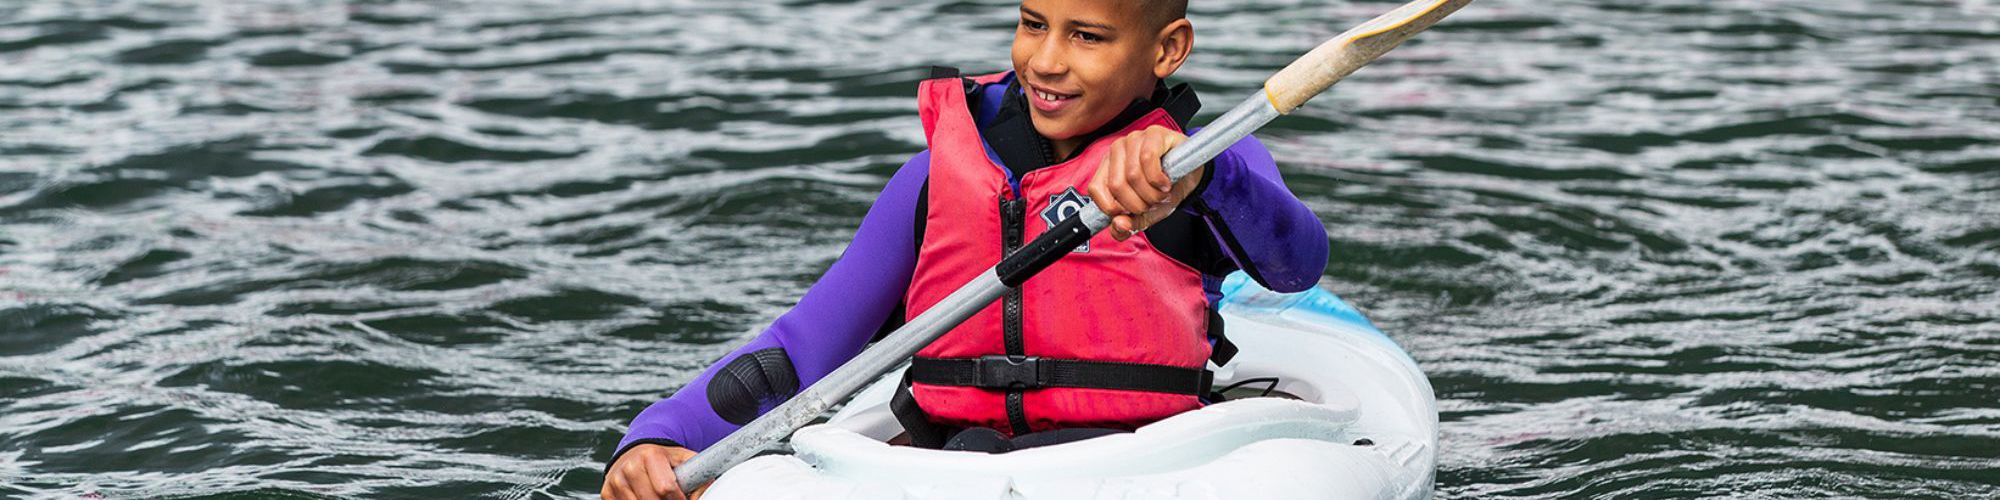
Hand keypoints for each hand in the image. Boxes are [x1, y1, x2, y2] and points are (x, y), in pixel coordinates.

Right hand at [602, 444, 705, 499]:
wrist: (636, 451)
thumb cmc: (664, 459)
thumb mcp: (683, 459)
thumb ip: (699, 473)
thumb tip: (707, 494)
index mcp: (650, 455)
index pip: (666, 488)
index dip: (679, 499)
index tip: (684, 499)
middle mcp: (629, 466)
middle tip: (673, 499)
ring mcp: (616, 480)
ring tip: (660, 497)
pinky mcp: (606, 492)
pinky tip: (645, 497)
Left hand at [1087, 126, 1203, 240]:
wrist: (1192, 173)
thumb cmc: (1165, 189)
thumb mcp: (1147, 213)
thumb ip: (1130, 224)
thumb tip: (1119, 225)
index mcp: (1108, 166)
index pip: (1096, 189)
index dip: (1115, 208)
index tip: (1132, 211)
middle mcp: (1117, 150)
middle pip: (1116, 185)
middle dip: (1138, 204)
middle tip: (1152, 204)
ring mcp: (1134, 139)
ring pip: (1133, 174)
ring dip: (1151, 193)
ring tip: (1161, 194)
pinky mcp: (1153, 133)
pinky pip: (1148, 158)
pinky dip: (1158, 178)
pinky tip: (1166, 183)